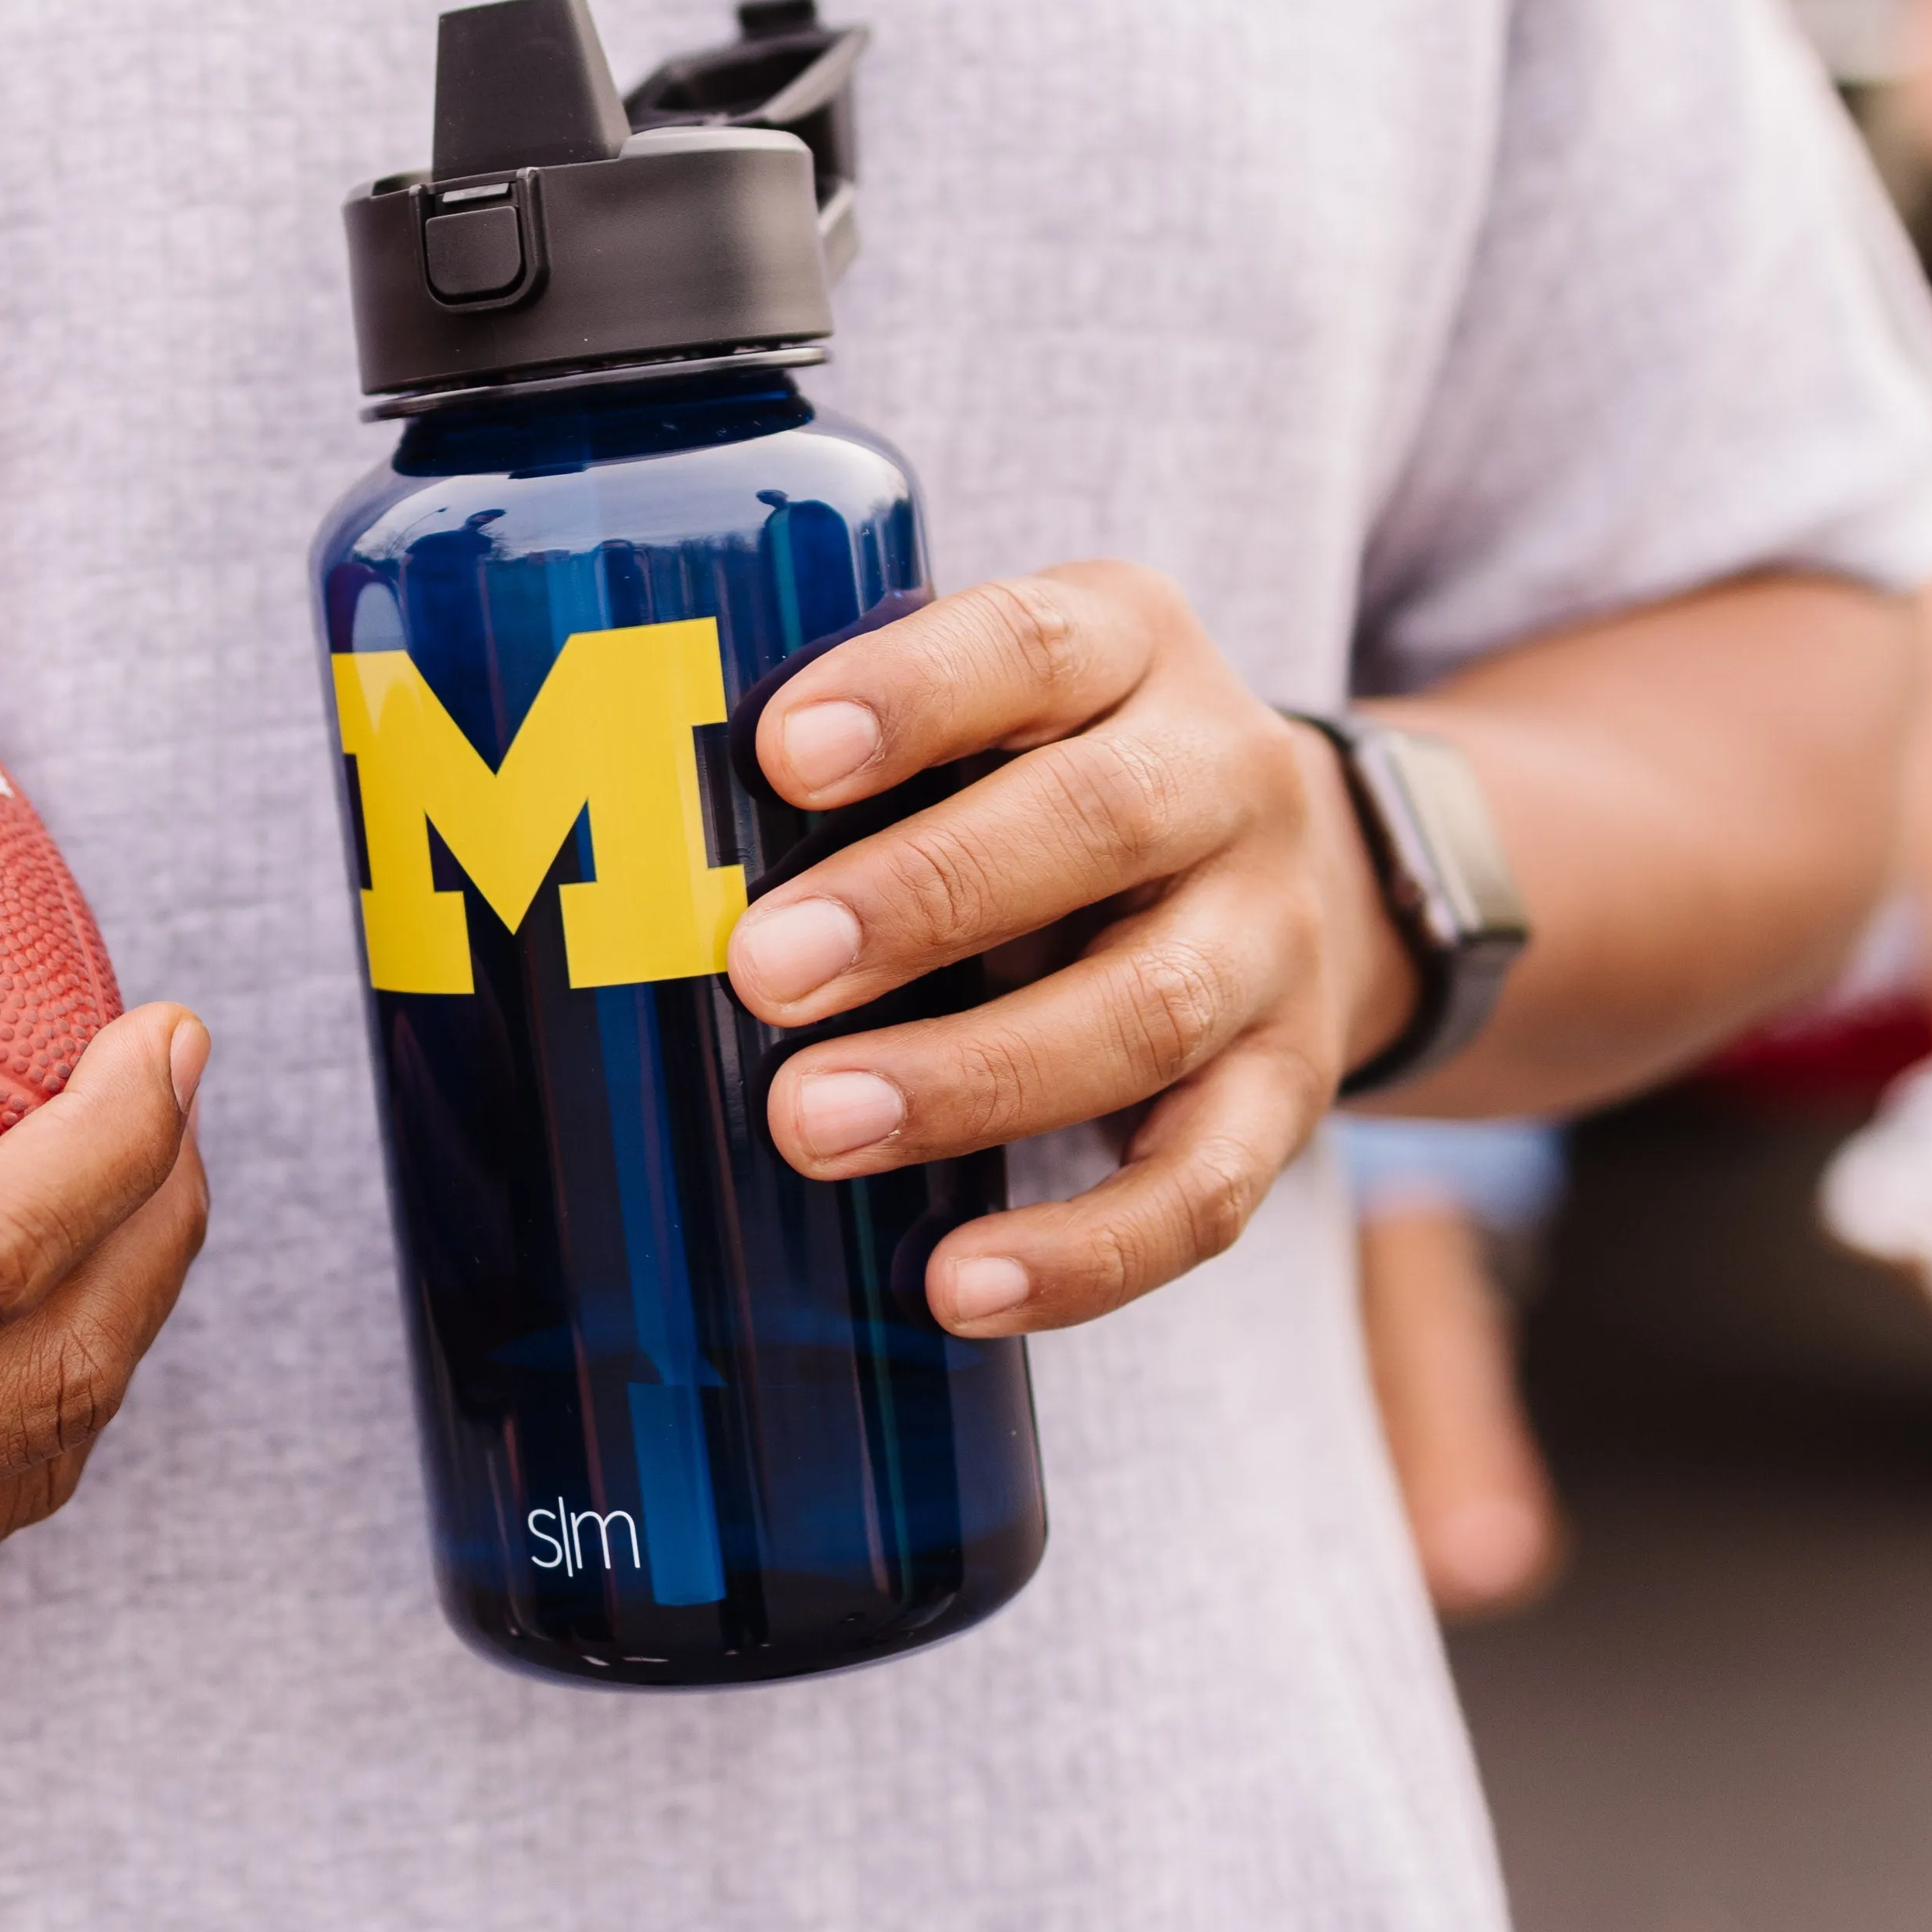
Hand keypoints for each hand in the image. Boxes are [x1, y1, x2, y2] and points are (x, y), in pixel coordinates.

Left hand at [721, 565, 1415, 1340]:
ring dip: (970, 1081)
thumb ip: (865, 754)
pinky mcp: (1292, 1087)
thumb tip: (627, 853)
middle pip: (1097, 826)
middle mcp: (1226, 776)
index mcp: (1129, 647)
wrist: (1304, 863)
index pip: (1031, 645)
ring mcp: (1273, 939)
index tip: (781, 752)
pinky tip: (958, 1286)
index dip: (913, 693)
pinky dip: (1084, 1252)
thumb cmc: (1054, 778)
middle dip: (921, 901)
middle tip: (762, 971)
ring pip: (1145, 1014)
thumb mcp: (994, 712)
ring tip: (813, 1126)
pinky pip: (1205, 1188)